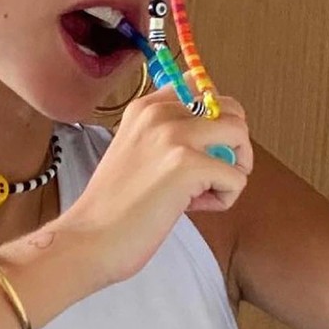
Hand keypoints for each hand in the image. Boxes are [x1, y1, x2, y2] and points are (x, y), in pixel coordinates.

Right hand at [55, 82, 251, 285]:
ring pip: (239, 135)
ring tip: (203, 191)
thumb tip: (211, 138)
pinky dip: (225, 198)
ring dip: (234, 168)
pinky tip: (193, 208)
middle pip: (230, 109)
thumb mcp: (134, 149)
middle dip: (232, 143)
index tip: (194, 151)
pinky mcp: (188, 165)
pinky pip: (237, 177)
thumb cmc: (112, 206)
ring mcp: (175, 136)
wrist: (89, 238)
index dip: (211, 123)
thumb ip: (165, 135)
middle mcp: (161, 113)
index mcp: (146, 107)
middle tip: (209, 174)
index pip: (202, 90)